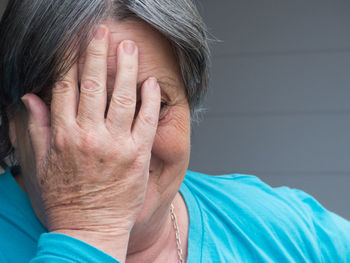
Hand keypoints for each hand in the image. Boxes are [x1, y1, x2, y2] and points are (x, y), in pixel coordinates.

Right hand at [21, 25, 159, 259]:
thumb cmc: (66, 198)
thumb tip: (30, 97)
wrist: (90, 229)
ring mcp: (115, 144)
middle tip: (102, 31)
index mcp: (63, 135)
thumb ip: (37, 128)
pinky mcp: (137, 155)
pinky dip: (149, 100)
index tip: (73, 40)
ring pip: (121, 97)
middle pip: (93, 84)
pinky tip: (150, 83)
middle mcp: (89, 135)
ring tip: (129, 48)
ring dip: (126, 69)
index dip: (69, 59)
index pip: (64, 86)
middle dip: (97, 53)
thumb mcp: (41, 165)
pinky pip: (145, 120)